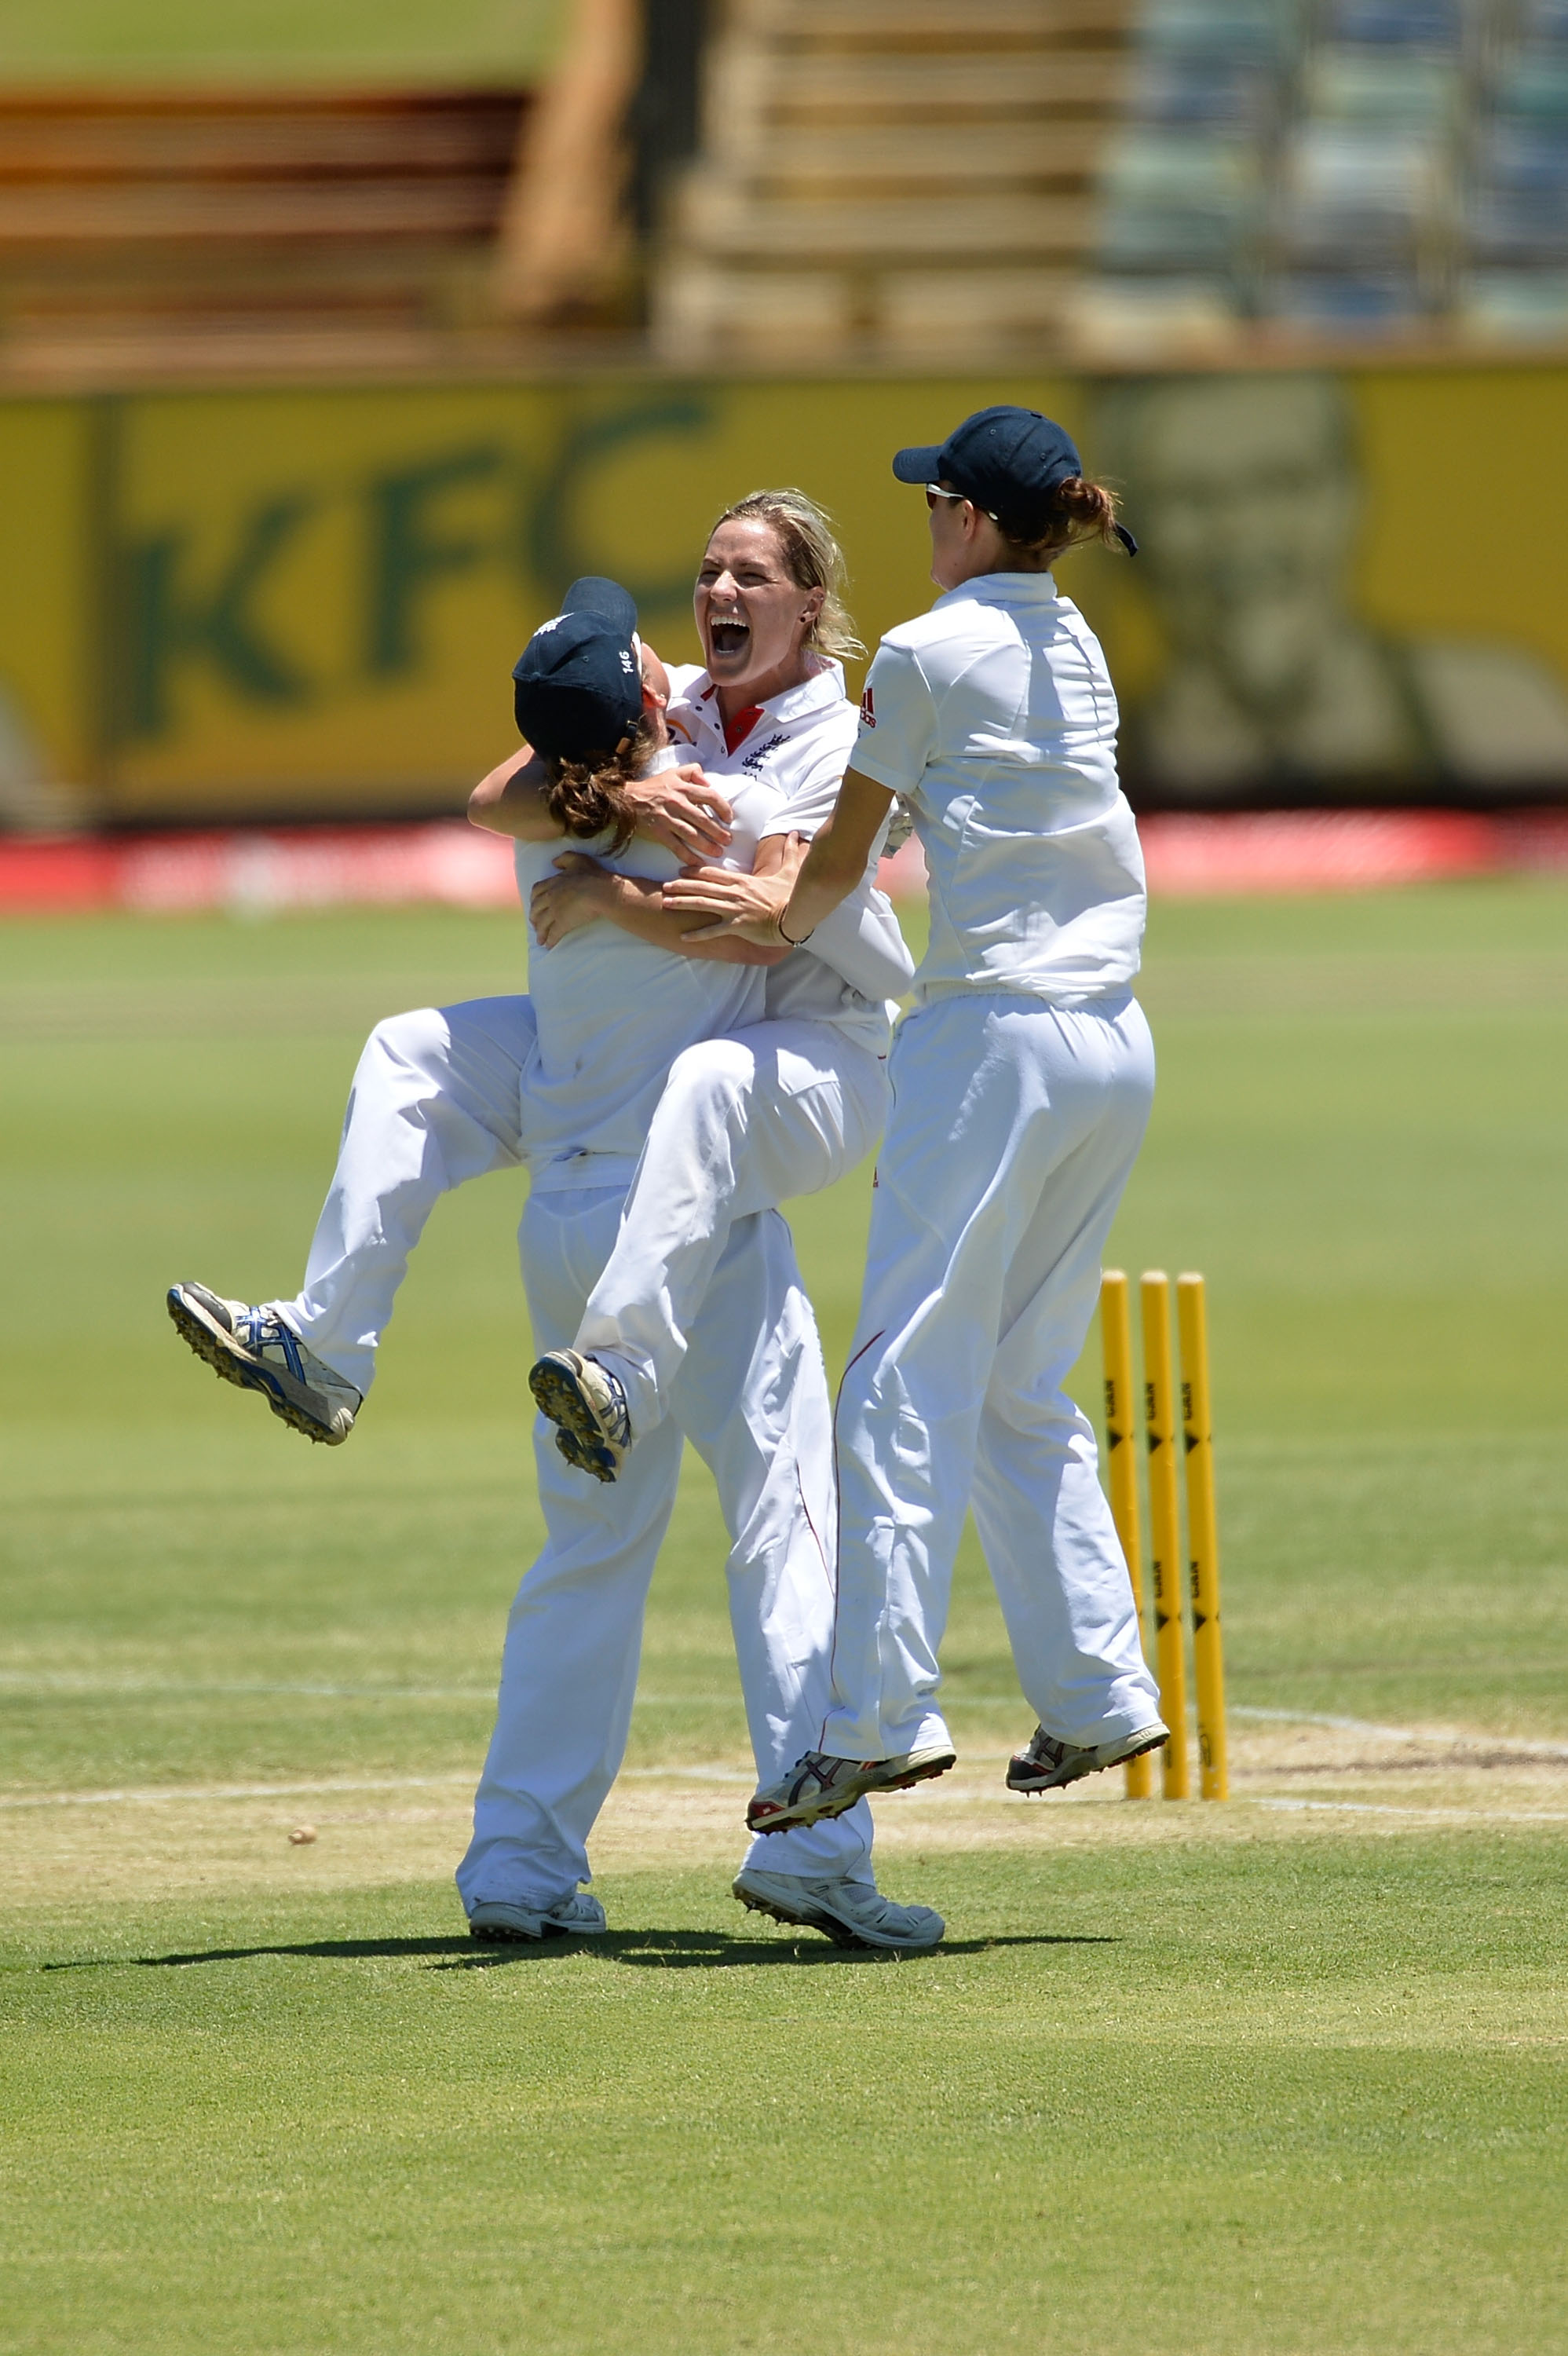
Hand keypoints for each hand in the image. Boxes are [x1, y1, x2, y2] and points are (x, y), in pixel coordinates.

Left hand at [530, 851, 609, 947]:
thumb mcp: (577, 859)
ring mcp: (555, 912)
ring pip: (542, 924)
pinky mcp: (562, 924)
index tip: (534, 905)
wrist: (599, 891)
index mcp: (553, 883)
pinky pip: (553, 934)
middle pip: (536, 909)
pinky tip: (549, 946)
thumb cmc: (591, 875)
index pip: (536, 891)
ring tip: (540, 939)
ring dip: (540, 932)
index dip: (534, 899)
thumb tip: (553, 862)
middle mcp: (550, 898)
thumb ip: (564, 858)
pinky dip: (549, 941)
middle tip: (535, 924)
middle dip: (534, 917)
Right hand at [623, 764, 732, 860]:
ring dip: (707, 845)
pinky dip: (687, 856)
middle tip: (728, 841)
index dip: (723, 807)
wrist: (626, 799)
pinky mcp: (658, 832)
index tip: (728, 818)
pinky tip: (697, 863)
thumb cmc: (652, 787)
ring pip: (691, 835)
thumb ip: (693, 772)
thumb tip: (708, 781)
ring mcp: (667, 818)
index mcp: (682, 788)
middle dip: (718, 832)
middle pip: (703, 819)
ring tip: (718, 852)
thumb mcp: (673, 772)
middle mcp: (676, 803)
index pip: (709, 796)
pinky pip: (676, 846)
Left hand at [662, 835, 808, 944]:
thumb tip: (796, 833)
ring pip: (702, 904)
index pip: (714, 873)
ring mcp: (734, 909)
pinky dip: (697, 934)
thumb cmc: (792, 896)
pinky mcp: (736, 926)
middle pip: (702, 886)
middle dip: (681, 885)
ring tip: (665, 903)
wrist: (795, 918)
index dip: (695, 871)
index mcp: (743, 880)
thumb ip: (789, 852)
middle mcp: (734, 893)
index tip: (681, 870)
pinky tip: (682, 937)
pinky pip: (712, 930)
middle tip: (664, 886)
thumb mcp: (791, 871)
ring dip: (682, 903)